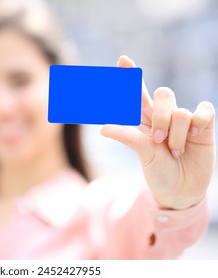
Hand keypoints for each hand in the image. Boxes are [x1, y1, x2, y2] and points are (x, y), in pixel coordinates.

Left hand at [100, 55, 215, 209]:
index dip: (131, 75)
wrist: (181, 190)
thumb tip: (102, 128)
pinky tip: (195, 137)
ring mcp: (184, 119)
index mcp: (144, 119)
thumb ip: (127, 137)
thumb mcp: (142, 154)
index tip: (122, 59)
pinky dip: (198, 125)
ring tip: (175, 152)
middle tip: (158, 141)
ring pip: (180, 111)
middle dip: (160, 119)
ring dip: (177, 135)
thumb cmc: (157, 171)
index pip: (137, 92)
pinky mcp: (203, 124)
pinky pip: (203, 110)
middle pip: (162, 94)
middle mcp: (163, 115)